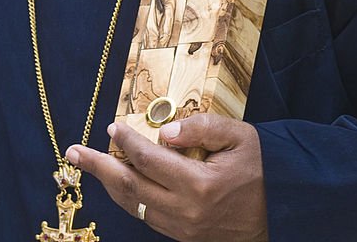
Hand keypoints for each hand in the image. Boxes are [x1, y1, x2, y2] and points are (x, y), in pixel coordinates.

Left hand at [66, 113, 267, 241]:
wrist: (282, 210)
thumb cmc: (263, 167)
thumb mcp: (239, 136)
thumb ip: (201, 128)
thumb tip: (163, 130)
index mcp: (199, 185)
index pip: (148, 159)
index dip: (126, 141)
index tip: (111, 126)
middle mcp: (186, 211)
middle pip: (130, 187)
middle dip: (98, 167)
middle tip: (73, 152)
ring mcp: (183, 228)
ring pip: (134, 205)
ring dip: (108, 184)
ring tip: (88, 164)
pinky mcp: (185, 236)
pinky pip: (148, 216)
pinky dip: (129, 197)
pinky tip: (120, 182)